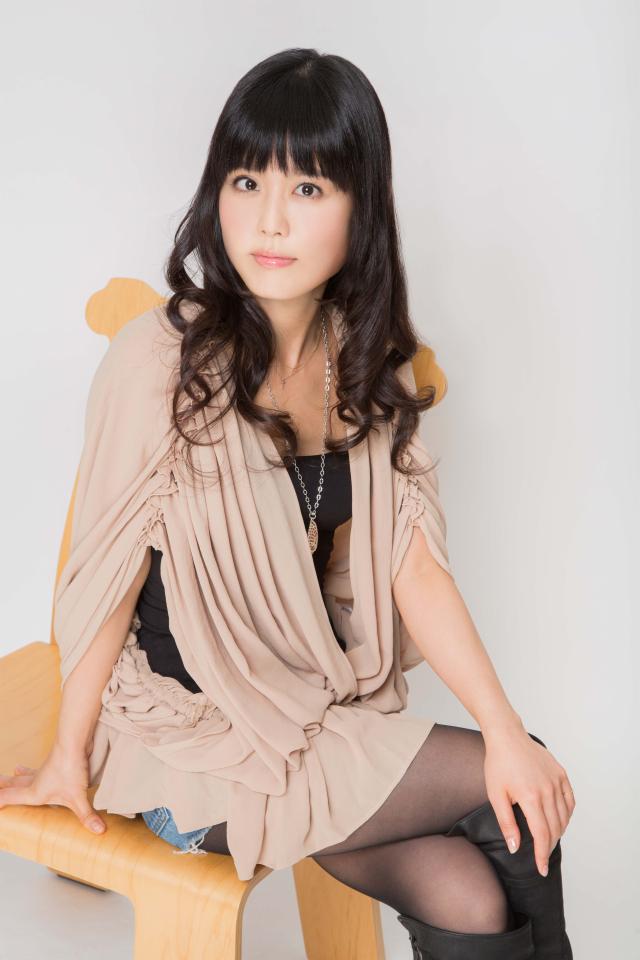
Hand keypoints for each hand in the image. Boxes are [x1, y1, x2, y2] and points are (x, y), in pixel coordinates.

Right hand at [0, 743, 105, 834]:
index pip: (11, 797)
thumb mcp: (78, 796)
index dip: (1, 801)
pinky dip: (32, 770)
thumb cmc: (70, 768)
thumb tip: (99, 830)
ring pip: (26, 775)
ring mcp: (44, 771)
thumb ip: (87, 815)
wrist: (74, 741)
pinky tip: (40, 769)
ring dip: (19, 776)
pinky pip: (38, 770)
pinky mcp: (53, 764)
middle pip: (15, 785)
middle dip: (4, 786)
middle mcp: (36, 781)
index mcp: (34, 792)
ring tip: (15, 771)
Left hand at [482, 725, 575, 876]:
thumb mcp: (496, 795)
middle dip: (549, 847)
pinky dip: (567, 814)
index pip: (542, 835)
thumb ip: (506, 823)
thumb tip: (515, 848)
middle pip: (555, 828)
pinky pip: (570, 800)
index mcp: (531, 797)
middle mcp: (548, 790)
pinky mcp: (561, 774)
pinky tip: (559, 820)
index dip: (542, 855)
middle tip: (542, 857)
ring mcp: (557, 781)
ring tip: (548, 841)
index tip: (541, 869)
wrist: (507, 736)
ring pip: (564, 817)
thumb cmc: (498, 764)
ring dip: (558, 832)